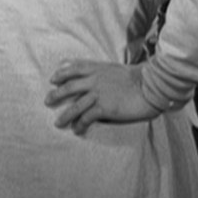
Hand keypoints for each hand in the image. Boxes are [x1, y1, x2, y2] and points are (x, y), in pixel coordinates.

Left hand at [45, 59, 162, 135]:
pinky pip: (87, 118)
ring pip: (75, 106)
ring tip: (58, 123)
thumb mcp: (113, 68)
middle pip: (69, 88)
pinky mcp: (105, 108)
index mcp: (96, 69)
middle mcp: (94, 81)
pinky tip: (77, 130)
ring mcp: (98, 95)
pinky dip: (80, 124)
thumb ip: (99, 69)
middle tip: (47, 101)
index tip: (52, 79)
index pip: (72, 69)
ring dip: (65, 116)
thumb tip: (90, 72)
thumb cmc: (136, 78)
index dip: (60, 74)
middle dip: (56, 95)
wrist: (150, 86)